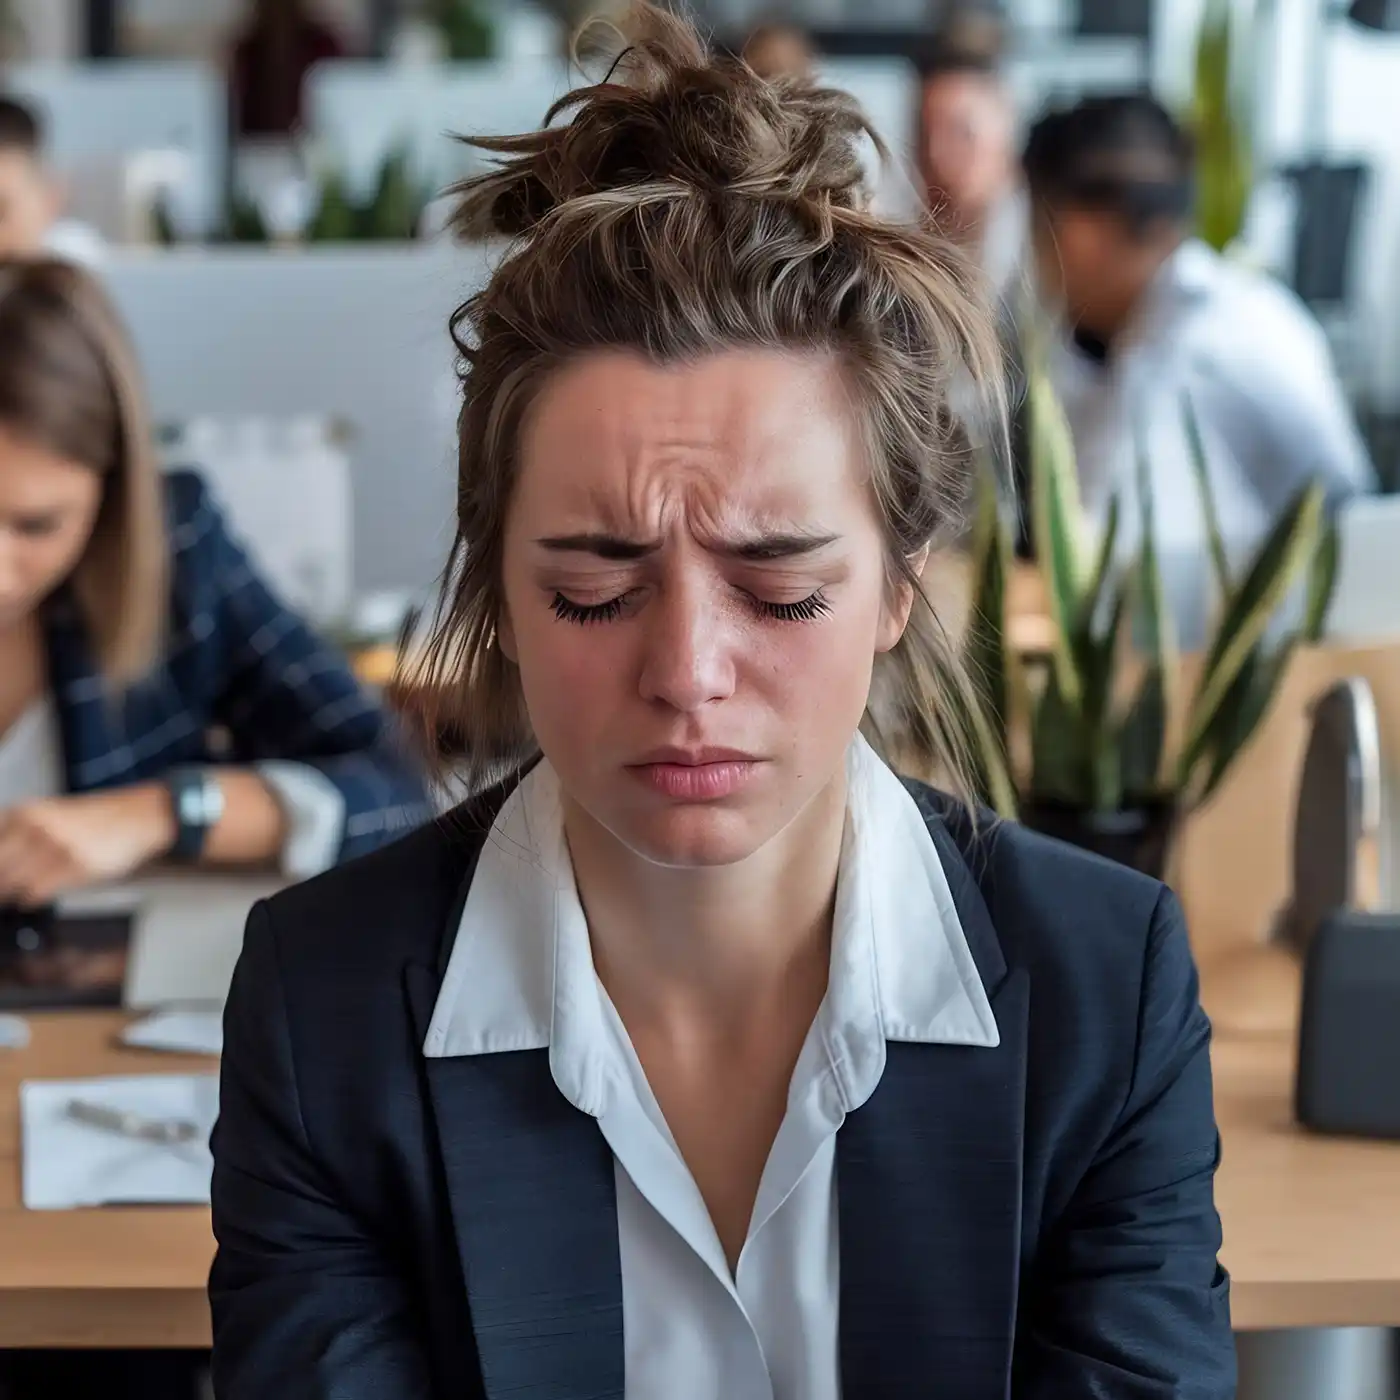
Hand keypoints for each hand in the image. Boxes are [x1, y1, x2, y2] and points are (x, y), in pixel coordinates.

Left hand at [0, 786, 175, 906]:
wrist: (140, 817)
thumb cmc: (99, 819)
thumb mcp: (50, 815)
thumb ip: (19, 833)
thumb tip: (2, 864)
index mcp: (27, 812)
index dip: (0, 865)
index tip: (2, 871)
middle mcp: (38, 827)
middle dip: (1, 881)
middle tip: (5, 887)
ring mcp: (57, 847)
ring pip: (12, 883)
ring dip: (12, 892)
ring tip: (17, 892)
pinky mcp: (75, 867)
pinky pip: (37, 892)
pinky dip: (32, 898)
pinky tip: (35, 895)